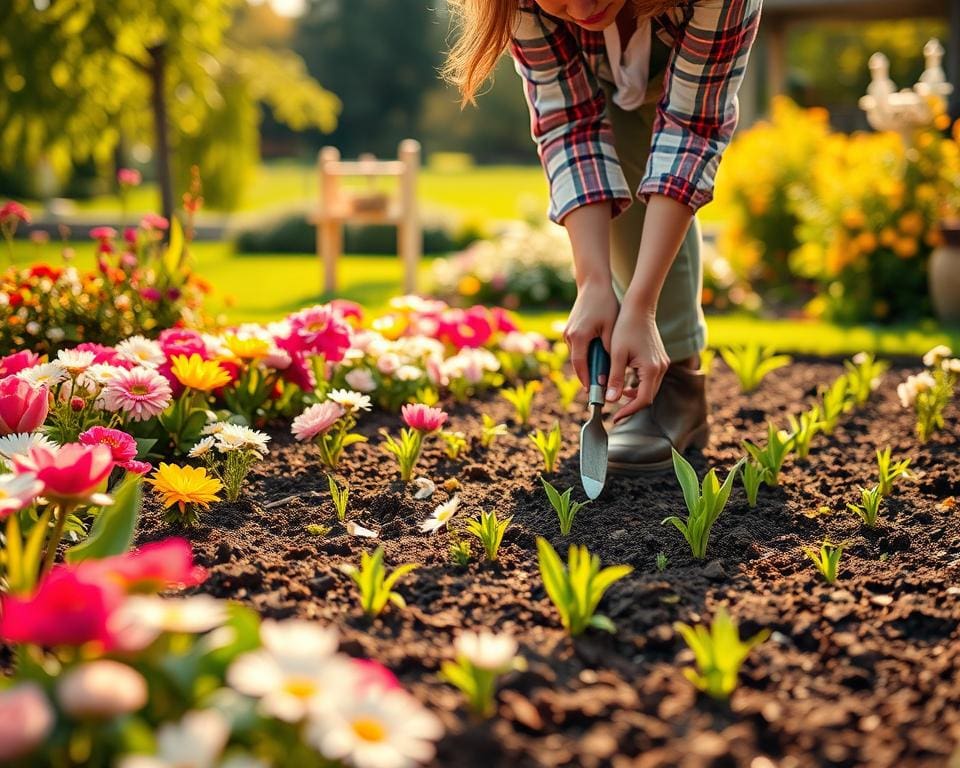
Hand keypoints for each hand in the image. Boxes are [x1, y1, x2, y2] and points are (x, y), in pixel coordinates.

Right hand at [562, 280, 618, 388]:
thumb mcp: (611, 328)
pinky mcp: (569, 329)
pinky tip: (596, 360)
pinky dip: (585, 356)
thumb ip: (608, 350)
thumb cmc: (606, 304)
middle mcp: (569, 336)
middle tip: (598, 390)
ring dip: (586, 366)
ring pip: (577, 356)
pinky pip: (577, 348)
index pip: (580, 365)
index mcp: (579, 336)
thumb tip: (608, 370)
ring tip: (600, 377)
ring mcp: (567, 332)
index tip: (594, 392)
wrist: (593, 284)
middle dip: (587, 376)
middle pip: (577, 363)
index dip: (587, 380)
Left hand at [605, 303, 668, 423]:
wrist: (638, 308)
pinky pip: (650, 379)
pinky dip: (638, 385)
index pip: (642, 399)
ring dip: (634, 396)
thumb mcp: (616, 355)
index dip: (628, 411)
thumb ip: (615, 378)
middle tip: (614, 412)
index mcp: (651, 368)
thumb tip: (610, 399)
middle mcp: (661, 368)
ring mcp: (662, 364)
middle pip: (648, 397)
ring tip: (616, 396)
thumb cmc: (625, 328)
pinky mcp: (659, 360)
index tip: (615, 417)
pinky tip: (623, 384)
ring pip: (649, 389)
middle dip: (631, 406)